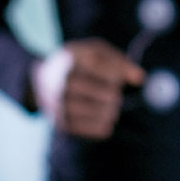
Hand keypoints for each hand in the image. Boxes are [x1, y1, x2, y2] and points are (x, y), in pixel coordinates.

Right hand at [30, 38, 144, 139]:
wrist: (40, 80)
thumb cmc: (76, 63)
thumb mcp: (94, 51)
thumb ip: (119, 60)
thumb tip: (139, 78)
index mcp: (73, 60)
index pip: (111, 73)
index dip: (120, 76)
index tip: (116, 77)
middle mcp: (64, 82)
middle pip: (109, 95)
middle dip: (115, 94)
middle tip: (111, 93)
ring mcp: (60, 104)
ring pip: (104, 114)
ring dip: (112, 110)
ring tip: (108, 106)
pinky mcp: (62, 123)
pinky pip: (96, 129)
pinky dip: (105, 124)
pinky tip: (103, 117)